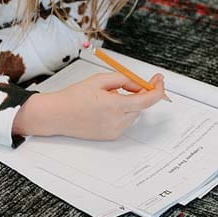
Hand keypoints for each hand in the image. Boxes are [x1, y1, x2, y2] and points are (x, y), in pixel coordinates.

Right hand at [13, 72, 165, 140]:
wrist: (58, 115)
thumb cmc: (74, 97)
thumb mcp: (99, 80)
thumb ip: (123, 79)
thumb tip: (139, 84)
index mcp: (115, 105)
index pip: (148, 100)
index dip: (157, 89)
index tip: (159, 80)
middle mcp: (117, 121)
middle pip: (142, 106)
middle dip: (141, 93)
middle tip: (131, 83)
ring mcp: (115, 131)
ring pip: (133, 113)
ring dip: (129, 103)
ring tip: (108, 97)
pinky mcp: (111, 137)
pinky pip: (125, 121)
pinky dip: (121, 112)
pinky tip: (105, 108)